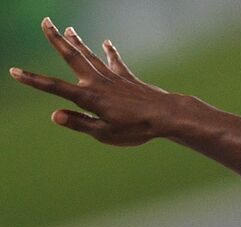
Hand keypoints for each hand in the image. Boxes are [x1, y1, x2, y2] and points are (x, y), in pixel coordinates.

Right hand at [9, 18, 173, 146]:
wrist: (167, 116)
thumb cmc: (136, 129)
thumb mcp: (105, 134)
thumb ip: (79, 123)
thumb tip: (54, 115)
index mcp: (89, 97)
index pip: (54, 87)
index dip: (32, 80)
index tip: (13, 71)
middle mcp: (98, 82)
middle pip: (73, 56)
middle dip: (57, 38)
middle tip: (45, 21)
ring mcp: (114, 78)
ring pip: (90, 55)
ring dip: (77, 41)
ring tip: (66, 27)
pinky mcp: (128, 78)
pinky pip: (116, 62)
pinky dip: (109, 51)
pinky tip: (105, 41)